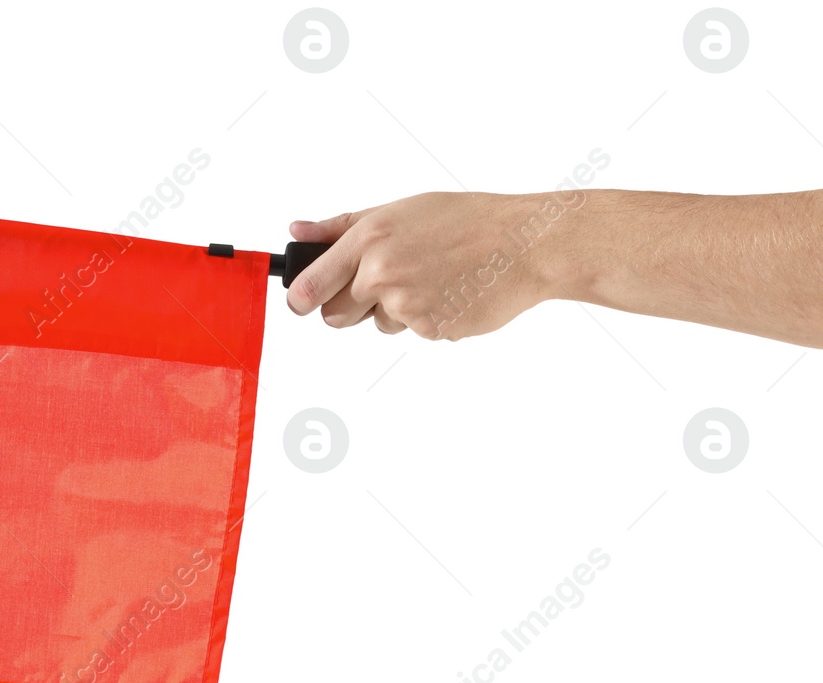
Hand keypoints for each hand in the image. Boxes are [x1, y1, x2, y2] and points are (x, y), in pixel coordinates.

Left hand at [287, 192, 577, 339]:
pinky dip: (427, 318)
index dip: (301, 299)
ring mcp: (406, 304)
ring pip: (377, 324)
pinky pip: (413, 332)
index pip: (310, 285)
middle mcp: (382, 273)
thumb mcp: (401, 209)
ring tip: (431, 278)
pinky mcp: (430, 329)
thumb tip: (297, 232)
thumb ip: (342, 226)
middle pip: (334, 317)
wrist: (526, 244)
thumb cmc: (468, 221)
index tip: (302, 303)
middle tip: (382, 286)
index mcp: (370, 238)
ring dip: (395, 311)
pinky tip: (450, 292)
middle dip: (349, 308)